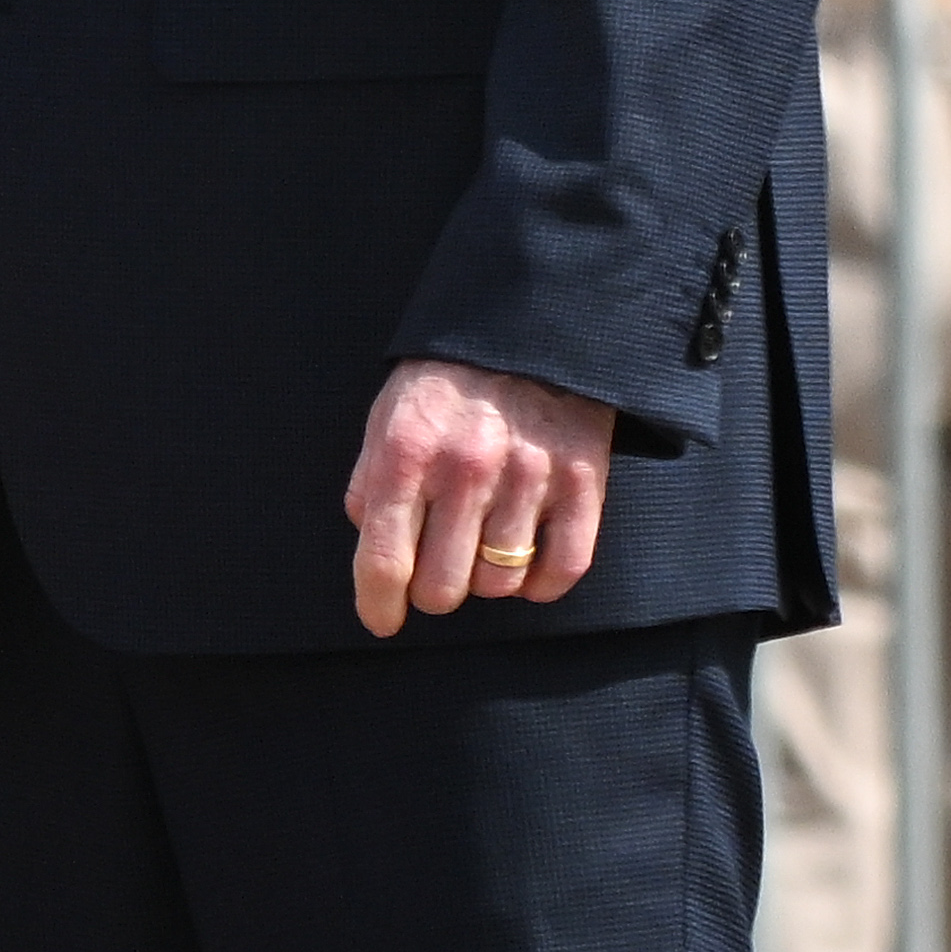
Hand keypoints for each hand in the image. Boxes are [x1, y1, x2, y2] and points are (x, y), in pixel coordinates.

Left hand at [338, 356, 611, 635]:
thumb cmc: (446, 382)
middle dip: (433, 591)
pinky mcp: (581, 482)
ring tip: (482, 548)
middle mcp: (466, 471)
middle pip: (443, 587)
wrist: (528, 330)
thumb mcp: (386, 418)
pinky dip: (541, 583)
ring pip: (499, 582)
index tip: (382, 622)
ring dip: (486, 580)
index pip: (385, 561)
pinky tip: (526, 563)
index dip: (378, 605)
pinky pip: (563, 568)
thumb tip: (369, 541)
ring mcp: (528, 478)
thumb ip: (369, 483)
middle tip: (437, 571)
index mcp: (407, 455)